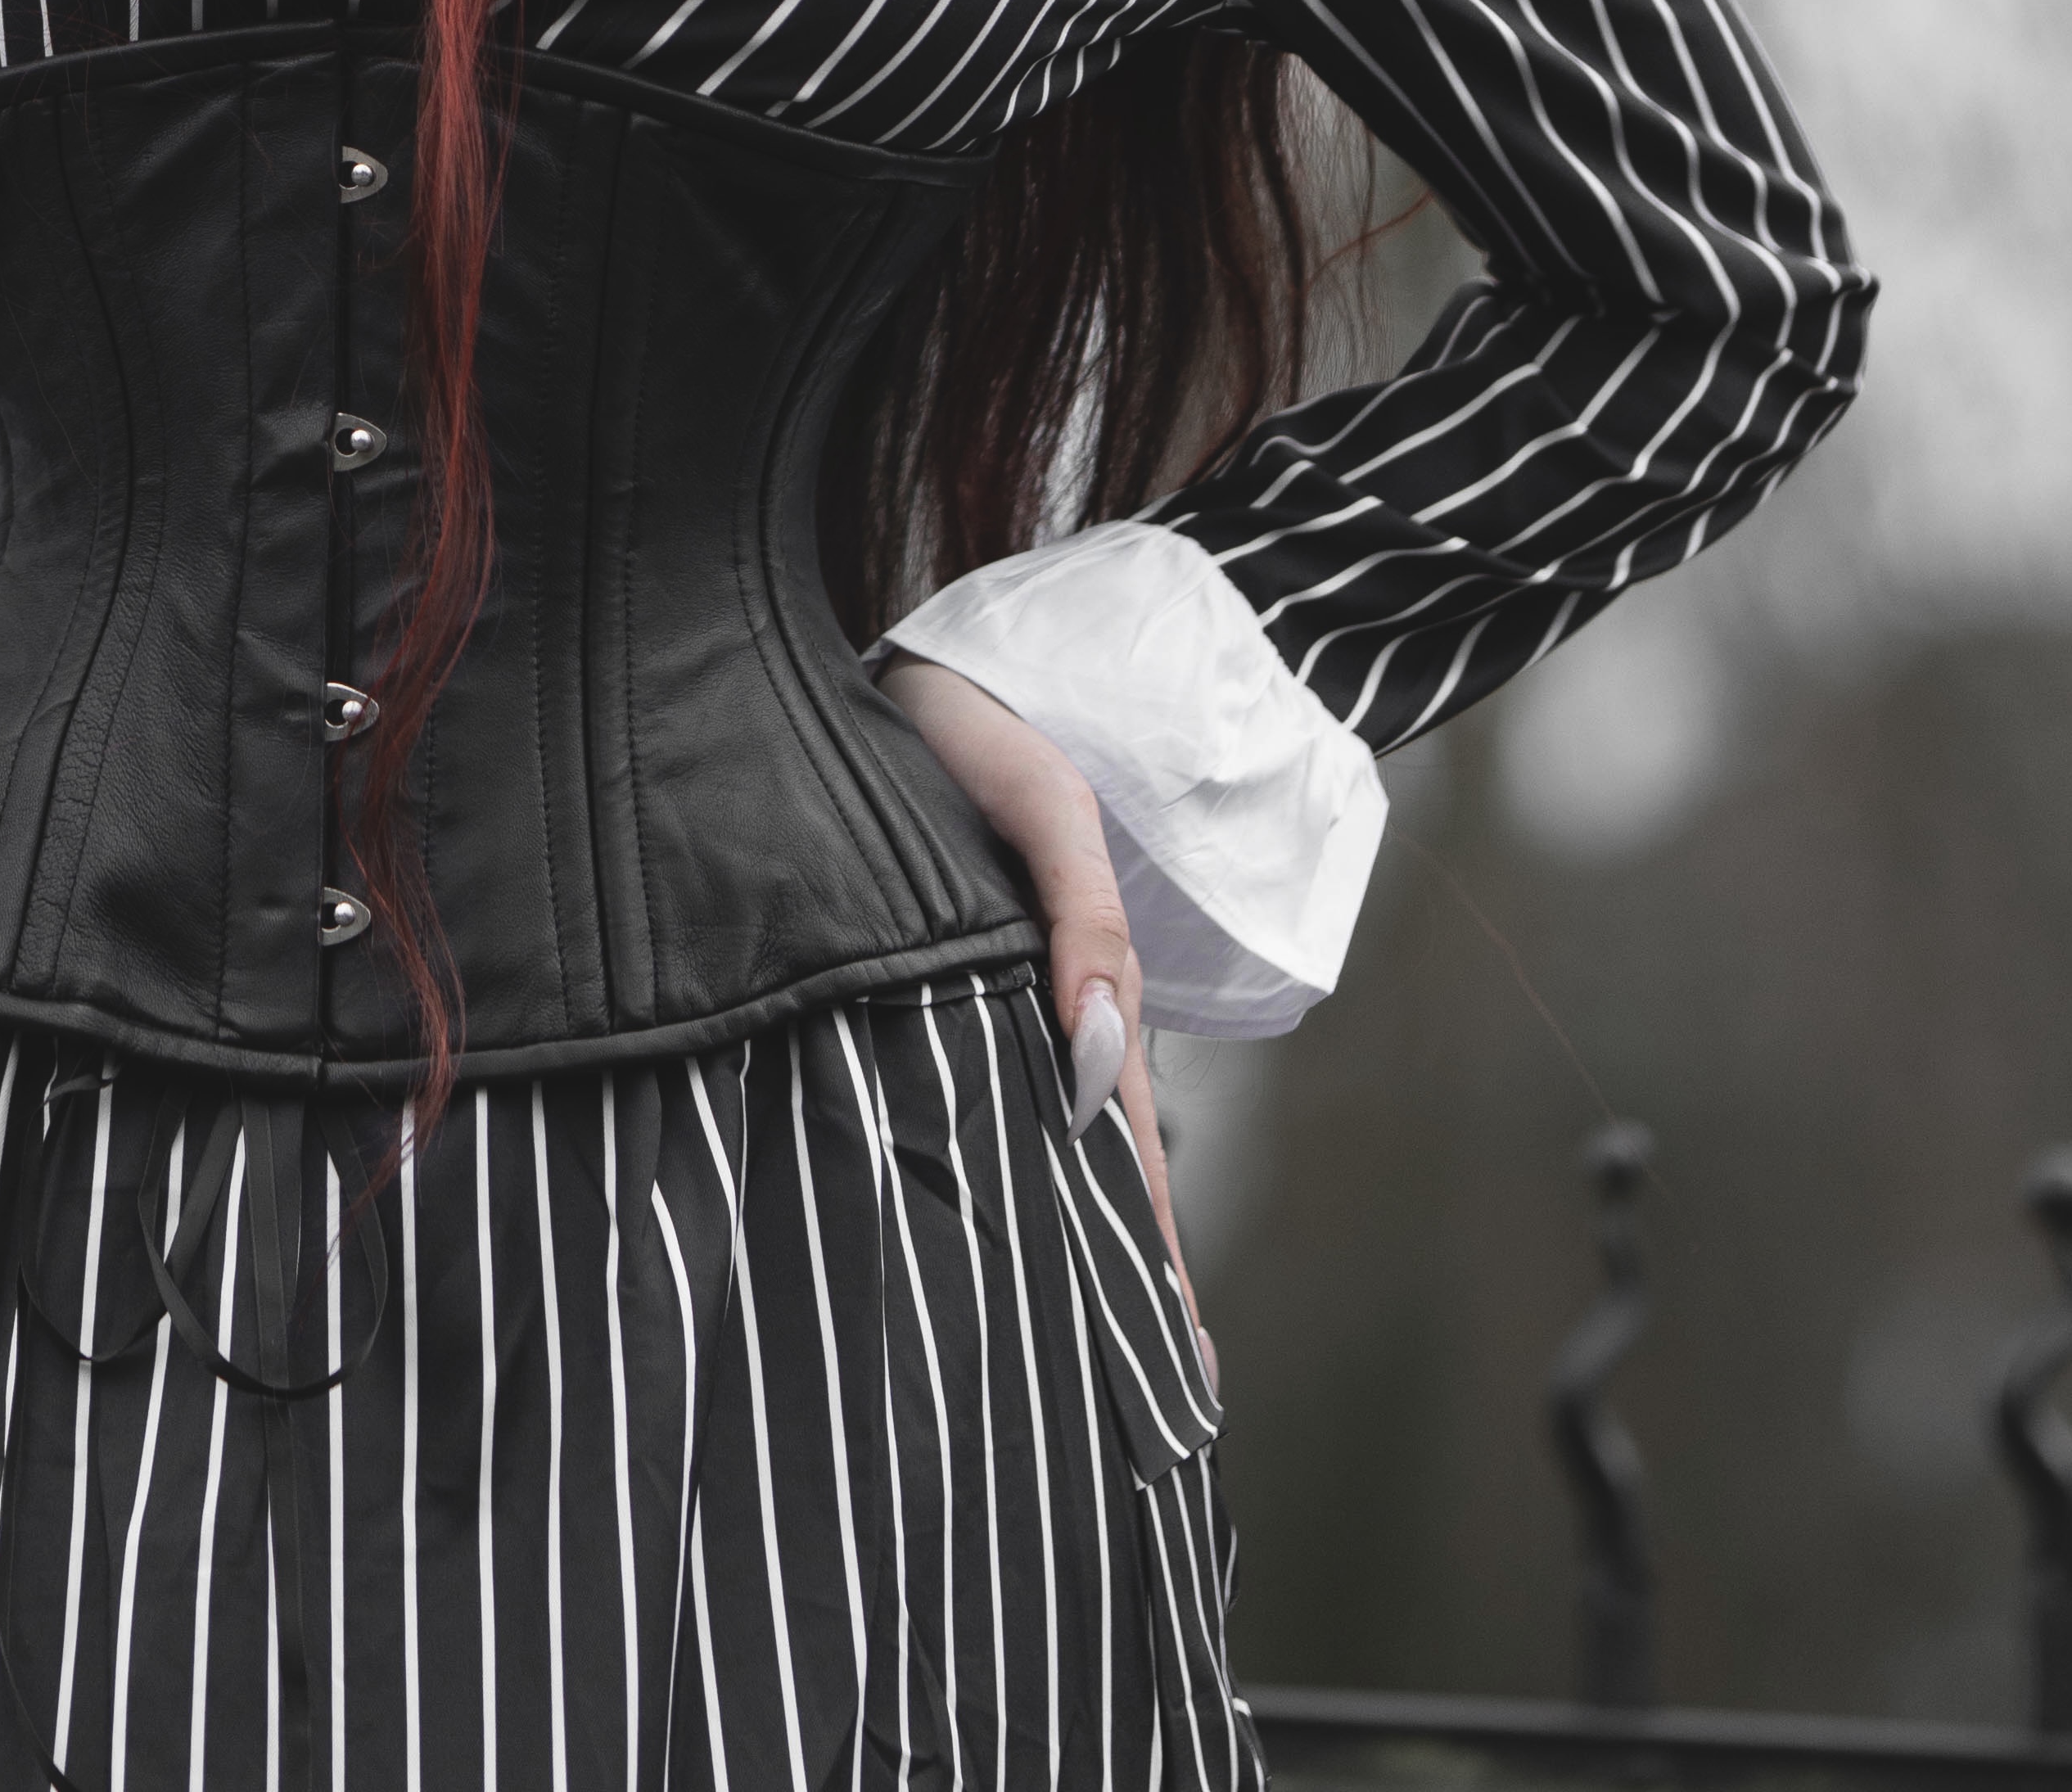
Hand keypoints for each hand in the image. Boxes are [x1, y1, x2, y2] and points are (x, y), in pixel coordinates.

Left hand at [875, 651, 1214, 1387]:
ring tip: (1090, 1359)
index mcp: (1077, 985)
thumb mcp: (1045, 813)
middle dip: (1125, 1283)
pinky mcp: (925, 986)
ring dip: (1061, 1243)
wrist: (886, 666)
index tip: (1185, 1358)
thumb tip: (1097, 1072)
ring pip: (1031, 1147)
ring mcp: (987, 1004)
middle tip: (1167, 1404)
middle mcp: (1038, 1011)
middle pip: (1092, 1170)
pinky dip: (998, 1177)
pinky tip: (994, 1240)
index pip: (1122, 1149)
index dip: (1151, 1251)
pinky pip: (972, 1099)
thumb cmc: (968, 730)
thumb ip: (1083, 929)